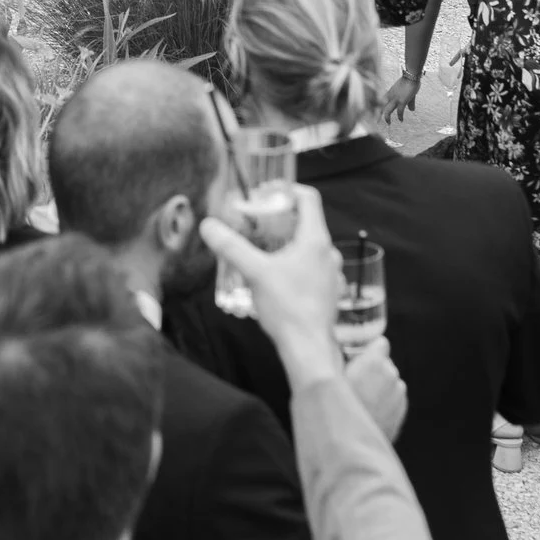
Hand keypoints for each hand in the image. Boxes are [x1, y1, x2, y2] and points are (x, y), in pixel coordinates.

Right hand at [198, 183, 344, 383]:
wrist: (308, 349)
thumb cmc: (287, 308)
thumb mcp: (254, 272)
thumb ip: (230, 247)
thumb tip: (208, 226)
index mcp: (316, 240)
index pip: (309, 199)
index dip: (288, 190)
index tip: (267, 193)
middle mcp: (328, 253)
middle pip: (307, 222)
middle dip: (281, 219)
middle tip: (257, 223)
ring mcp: (331, 274)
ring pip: (309, 247)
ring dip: (287, 243)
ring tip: (264, 251)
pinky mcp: (328, 293)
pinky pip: (312, 268)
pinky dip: (295, 264)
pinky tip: (276, 279)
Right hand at [343, 334, 408, 440]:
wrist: (352, 447)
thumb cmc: (335, 409)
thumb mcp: (330, 378)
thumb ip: (341, 358)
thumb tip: (344, 353)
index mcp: (374, 361)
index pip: (381, 343)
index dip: (369, 350)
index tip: (357, 358)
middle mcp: (391, 374)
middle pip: (384, 363)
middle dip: (372, 369)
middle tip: (354, 383)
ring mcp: (399, 393)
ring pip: (389, 381)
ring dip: (379, 385)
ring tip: (361, 400)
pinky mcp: (402, 410)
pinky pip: (394, 397)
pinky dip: (385, 400)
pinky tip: (370, 411)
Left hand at [377, 73, 419, 124]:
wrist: (412, 75)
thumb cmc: (410, 82)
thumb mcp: (408, 93)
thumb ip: (409, 102)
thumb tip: (411, 110)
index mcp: (389, 93)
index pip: (380, 101)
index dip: (377, 107)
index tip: (376, 113)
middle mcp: (390, 96)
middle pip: (380, 106)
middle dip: (377, 114)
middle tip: (376, 121)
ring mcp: (395, 99)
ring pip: (387, 110)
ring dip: (387, 118)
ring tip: (388, 123)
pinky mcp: (402, 101)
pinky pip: (399, 111)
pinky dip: (400, 117)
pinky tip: (401, 120)